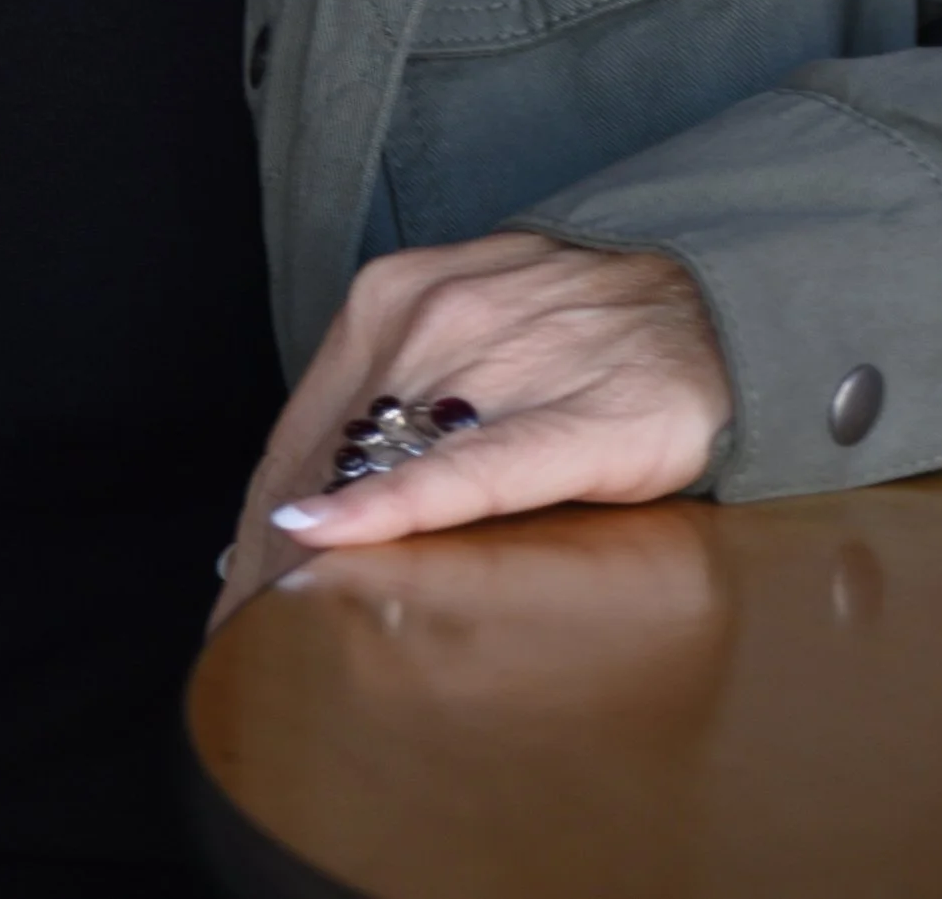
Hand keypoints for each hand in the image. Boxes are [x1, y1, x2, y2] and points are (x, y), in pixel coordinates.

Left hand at [213, 232, 731, 626]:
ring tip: (292, 637)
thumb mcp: (463, 336)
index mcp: (392, 298)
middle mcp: (430, 318)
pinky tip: (337, 536)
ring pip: (377, 473)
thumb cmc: (576, 333)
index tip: (230, 601)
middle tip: (250, 641)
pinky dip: (394, 507)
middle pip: (322, 465)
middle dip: (278, 563)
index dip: (255, 528)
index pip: (298, 434)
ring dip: (326, 564)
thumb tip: (305, 515)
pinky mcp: (570, 421)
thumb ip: (388, 402)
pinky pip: (467, 472)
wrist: (711, 304)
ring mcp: (500, 363)